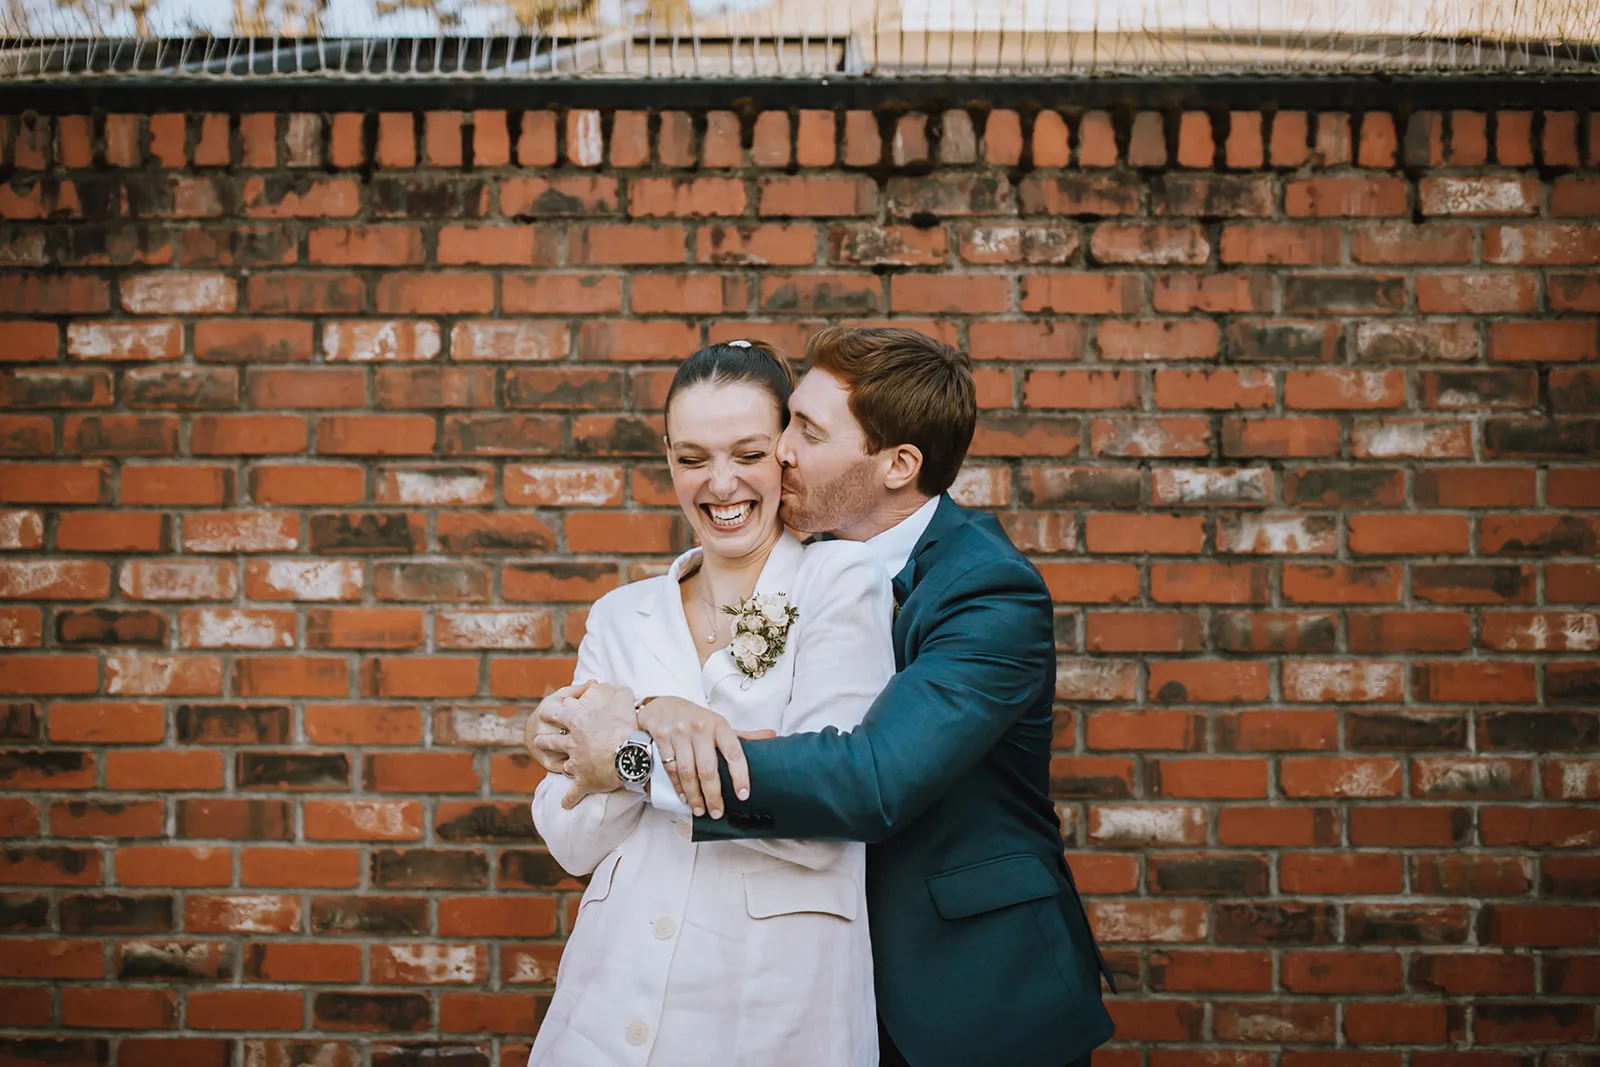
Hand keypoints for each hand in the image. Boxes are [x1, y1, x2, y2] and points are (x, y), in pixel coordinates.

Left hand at [531, 682, 638, 808]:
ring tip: (553, 767)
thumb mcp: (623, 702)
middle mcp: (572, 743)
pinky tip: (565, 804)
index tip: (544, 712)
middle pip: (552, 741)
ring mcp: (576, 764)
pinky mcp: (584, 782)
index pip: (556, 714)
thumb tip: (624, 688)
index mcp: (577, 722)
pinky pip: (574, 793)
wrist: (629, 754)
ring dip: (557, 766)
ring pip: (561, 766)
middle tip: (537, 740)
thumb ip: (621, 694)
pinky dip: (570, 799)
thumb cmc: (625, 726)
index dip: (550, 712)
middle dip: (544, 741)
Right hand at [636, 697, 760, 819]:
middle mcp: (700, 728)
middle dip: (713, 795)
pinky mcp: (663, 738)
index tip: (743, 794)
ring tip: (700, 810)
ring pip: (687, 771)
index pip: (734, 752)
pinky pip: (671, 769)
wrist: (663, 707)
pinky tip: (684, 798)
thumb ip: (742, 736)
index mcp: (719, 725)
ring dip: (694, 795)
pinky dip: (678, 787)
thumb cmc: (695, 719)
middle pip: (708, 768)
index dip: (739, 775)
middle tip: (717, 812)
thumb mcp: (719, 724)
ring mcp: (680, 733)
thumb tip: (770, 737)